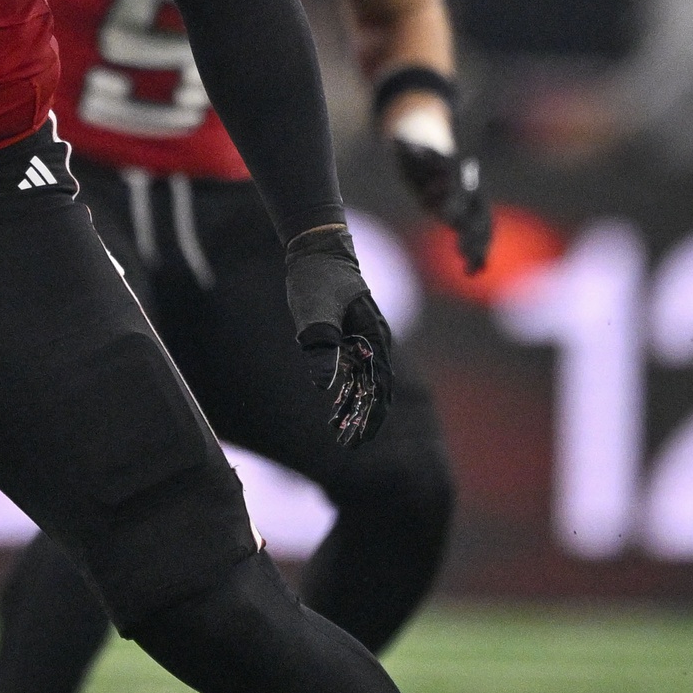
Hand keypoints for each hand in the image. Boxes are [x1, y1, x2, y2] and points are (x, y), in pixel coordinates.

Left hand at [281, 224, 393, 449]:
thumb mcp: (314, 314)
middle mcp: (375, 341)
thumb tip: (324, 389)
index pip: (379, 388)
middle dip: (364, 419)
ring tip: (339, 433)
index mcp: (374, 338)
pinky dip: (347, 390)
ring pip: (365, 382)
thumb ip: (320, 349)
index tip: (358, 441)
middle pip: (376, 390)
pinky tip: (334, 406)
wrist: (317, 247)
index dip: (370, 417)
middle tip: (348, 445)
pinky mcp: (350, 334)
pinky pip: (354, 369)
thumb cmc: (316, 278)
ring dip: (354, 407)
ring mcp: (364, 338)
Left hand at [389, 115, 493, 275]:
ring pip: (481, 228)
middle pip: (476, 211)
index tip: (447, 217)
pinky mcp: (467, 218)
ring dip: (478, 248)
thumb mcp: (411, 151)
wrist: (433, 157)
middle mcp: (470, 189)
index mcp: (457, 171)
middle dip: (471, 232)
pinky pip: (476, 237)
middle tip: (462, 252)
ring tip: (472, 269)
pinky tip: (474, 272)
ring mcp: (471, 205)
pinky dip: (477, 253)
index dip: (454, 201)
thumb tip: (397, 142)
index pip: (459, 186)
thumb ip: (407, 149)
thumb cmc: (418, 153)